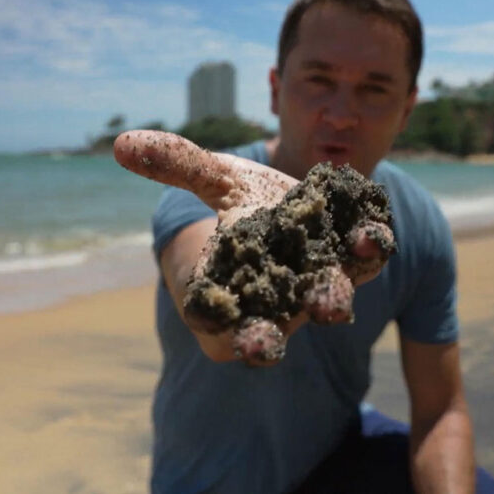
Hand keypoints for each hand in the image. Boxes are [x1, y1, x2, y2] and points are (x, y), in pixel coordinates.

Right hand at [113, 131, 392, 364]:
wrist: (309, 203)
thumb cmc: (248, 203)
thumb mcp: (216, 180)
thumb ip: (178, 164)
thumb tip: (122, 144)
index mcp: (230, 297)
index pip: (214, 322)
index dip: (209, 326)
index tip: (203, 329)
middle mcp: (276, 304)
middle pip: (267, 331)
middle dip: (263, 339)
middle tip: (261, 349)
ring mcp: (320, 287)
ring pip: (324, 301)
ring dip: (328, 299)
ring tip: (330, 301)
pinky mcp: (357, 260)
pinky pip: (366, 261)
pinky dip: (369, 249)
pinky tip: (370, 234)